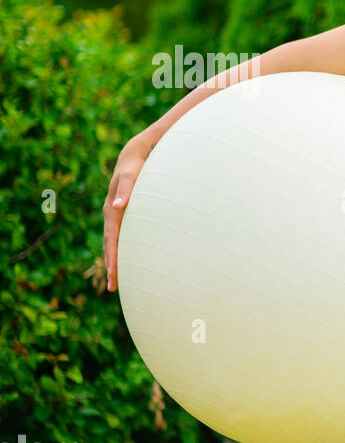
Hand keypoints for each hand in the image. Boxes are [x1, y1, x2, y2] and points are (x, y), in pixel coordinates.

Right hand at [102, 136, 154, 290]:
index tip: (115, 273)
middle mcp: (112, 214)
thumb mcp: (132, 175)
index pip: (112, 237)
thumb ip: (126, 189)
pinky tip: (125, 261)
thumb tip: (117, 206)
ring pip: (113, 242)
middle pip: (110, 244)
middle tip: (113, 287)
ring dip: (114, 261)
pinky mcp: (124, 214)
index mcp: (113, 209)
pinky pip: (120, 236)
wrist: (135, 155)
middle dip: (112, 265)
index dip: (113, 255)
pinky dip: (120, 250)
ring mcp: (117, 215)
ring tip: (115, 281)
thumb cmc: (137, 165)